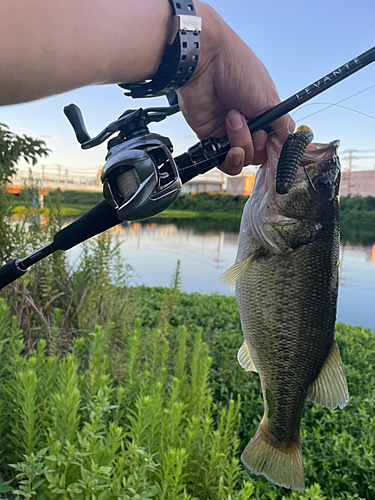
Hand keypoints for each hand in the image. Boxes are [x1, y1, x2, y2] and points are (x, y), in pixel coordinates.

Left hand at [177, 2, 293, 174]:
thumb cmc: (237, 69)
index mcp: (264, 114)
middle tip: (252, 125)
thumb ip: (282, 125)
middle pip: (258, 155)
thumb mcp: (270, 98)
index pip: (273, 143)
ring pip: (242, 158)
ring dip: (241, 143)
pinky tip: (227, 144)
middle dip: (256, 143)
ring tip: (232, 118)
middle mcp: (247, 124)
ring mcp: (228, 132)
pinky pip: (222, 161)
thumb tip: (290, 142)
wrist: (204, 62)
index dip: (274, 150)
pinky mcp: (210, 139)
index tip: (275, 150)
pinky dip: (228, 159)